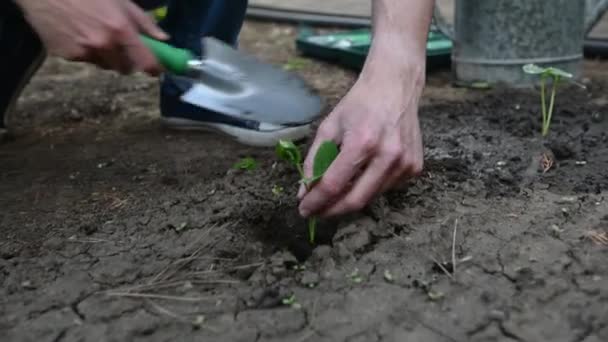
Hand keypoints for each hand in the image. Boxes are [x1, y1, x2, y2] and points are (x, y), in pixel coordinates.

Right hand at [15, 0, 167, 74]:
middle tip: (123, 46)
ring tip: (95, 34)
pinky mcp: (66, 56)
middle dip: (128, 60)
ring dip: (106, 56)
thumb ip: (144, 23)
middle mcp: (103, 46)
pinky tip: (77, 34)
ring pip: (104, 65)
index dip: (155, 68)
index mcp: (120, 31)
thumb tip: (163, 39)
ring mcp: (83, 53)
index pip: (145, 62)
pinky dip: (86, 52)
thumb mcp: (121, 1)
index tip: (158, 69)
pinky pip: (85, 60)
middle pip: (125, 68)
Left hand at [298, 62, 424, 217]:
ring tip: (336, 193)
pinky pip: (386, 188)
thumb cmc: (359, 105)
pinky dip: (369, 188)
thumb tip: (305, 192)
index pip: (334, 184)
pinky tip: (362, 175)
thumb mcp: (329, 127)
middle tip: (318, 212)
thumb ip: (315, 160)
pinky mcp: (415, 167)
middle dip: (332, 211)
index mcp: (362, 142)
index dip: (316, 202)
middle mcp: (388, 155)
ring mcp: (405, 163)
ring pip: (371, 197)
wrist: (394, 87)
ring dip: (350, 200)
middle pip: (356, 200)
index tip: (304, 210)